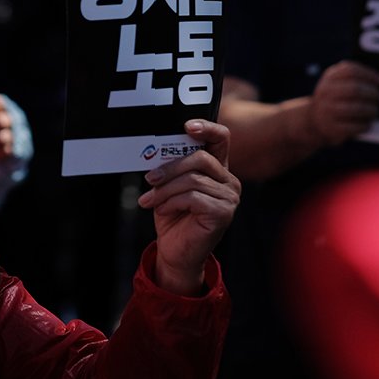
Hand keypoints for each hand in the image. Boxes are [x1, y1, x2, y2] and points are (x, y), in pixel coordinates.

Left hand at [138, 120, 239, 295]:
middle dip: (170, 167)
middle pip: (200, 158)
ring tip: (150, 200)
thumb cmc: (173, 217)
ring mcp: (229, 197)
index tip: (187, 125)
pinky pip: (192, 197)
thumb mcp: (169, 186)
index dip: (207, 127)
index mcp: (217, 169)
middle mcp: (228, 181)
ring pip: (192, 179)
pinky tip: (162, 210)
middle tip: (150, 179)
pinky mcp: (223, 213)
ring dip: (165, 189)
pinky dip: (171, 202)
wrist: (175, 252)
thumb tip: (157, 150)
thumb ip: (172, 167)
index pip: (221, 138)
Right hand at [307, 60, 378, 145]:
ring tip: (374, 111)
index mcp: (329, 78)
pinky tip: (367, 124)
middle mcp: (325, 93)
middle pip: (355, 89)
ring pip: (356, 108)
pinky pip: (354, 126)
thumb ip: (353, 79)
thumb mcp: (336, 84)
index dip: (369, 74)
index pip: (350, 70)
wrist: (312, 121)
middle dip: (372, 93)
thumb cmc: (333, 100)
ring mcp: (327, 111)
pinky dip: (365, 125)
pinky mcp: (331, 128)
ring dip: (371, 110)